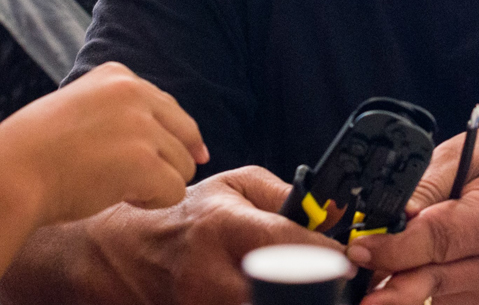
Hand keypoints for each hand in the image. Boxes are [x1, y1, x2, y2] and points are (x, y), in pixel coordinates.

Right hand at [0, 62, 210, 225]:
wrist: (9, 174)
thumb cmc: (34, 153)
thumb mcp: (78, 109)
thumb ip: (119, 112)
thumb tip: (176, 139)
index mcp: (116, 75)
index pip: (167, 106)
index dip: (167, 138)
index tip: (155, 159)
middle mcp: (133, 92)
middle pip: (185, 132)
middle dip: (170, 160)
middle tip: (140, 182)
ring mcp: (140, 125)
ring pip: (183, 164)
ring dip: (157, 183)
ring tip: (118, 189)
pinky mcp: (143, 161)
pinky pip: (175, 190)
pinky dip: (154, 203)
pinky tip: (123, 200)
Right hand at [74, 166, 346, 304]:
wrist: (126, 254)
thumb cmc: (186, 217)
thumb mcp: (232, 186)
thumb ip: (284, 195)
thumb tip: (331, 215)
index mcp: (221, 227)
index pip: (287, 245)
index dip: (328, 258)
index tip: (351, 264)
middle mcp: (210, 273)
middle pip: (280, 294)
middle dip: (315, 293)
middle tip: (334, 288)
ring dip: (291, 299)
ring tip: (307, 291)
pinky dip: (268, 302)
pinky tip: (275, 295)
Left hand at [345, 128, 478, 304]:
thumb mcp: (462, 156)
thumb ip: (424, 185)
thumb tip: (389, 213)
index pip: (438, 241)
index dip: (393, 248)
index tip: (359, 248)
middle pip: (430, 279)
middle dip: (385, 278)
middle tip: (352, 271)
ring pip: (430, 295)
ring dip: (394, 284)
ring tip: (373, 262)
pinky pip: (437, 300)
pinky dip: (412, 287)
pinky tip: (398, 271)